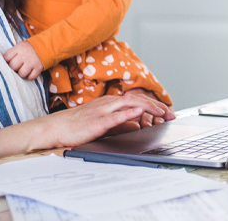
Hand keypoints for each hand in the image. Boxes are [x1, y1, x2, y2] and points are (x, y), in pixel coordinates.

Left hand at [3, 41, 43, 79]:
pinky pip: (31, 77)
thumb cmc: (27, 49)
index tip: (9, 61)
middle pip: (13, 66)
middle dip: (14, 68)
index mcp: (19, 48)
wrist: (44, 46)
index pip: (6, 57)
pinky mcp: (38, 68)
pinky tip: (30, 72)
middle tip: (17, 66)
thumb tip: (3, 64)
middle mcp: (25, 55)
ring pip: (21, 74)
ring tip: (23, 70)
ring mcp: (32, 62)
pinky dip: (30, 77)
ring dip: (21, 74)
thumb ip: (12, 53)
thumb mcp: (19, 47)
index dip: (6, 61)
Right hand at [41, 92, 175, 148]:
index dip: (154, 105)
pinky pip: (115, 115)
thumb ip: (121, 123)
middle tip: (171, 113)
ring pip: (129, 103)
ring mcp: (103, 110)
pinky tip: (139, 112)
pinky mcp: (97, 121)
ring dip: (148, 107)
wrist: (56, 128)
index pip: (137, 99)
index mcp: (111, 102)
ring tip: (161, 111)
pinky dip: (129, 112)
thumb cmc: (78, 125)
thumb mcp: (104, 123)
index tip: (167, 112)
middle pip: (137, 99)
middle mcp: (109, 102)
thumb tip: (137, 126)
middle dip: (156, 105)